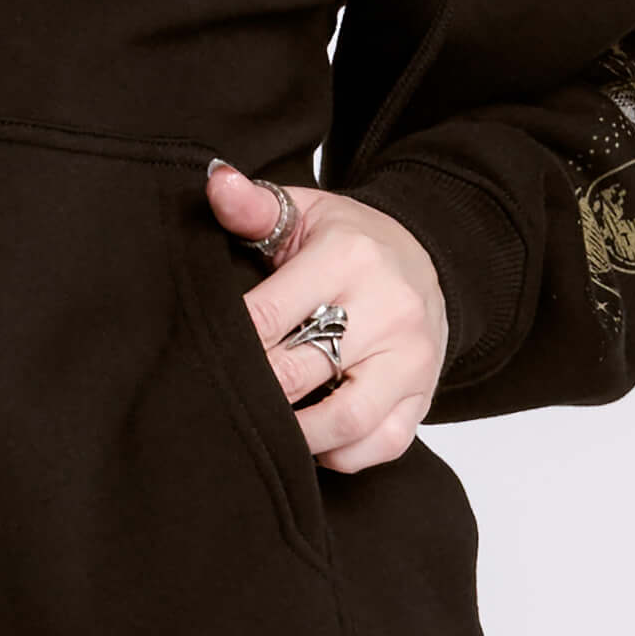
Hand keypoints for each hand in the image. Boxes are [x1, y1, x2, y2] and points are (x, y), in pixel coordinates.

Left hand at [204, 163, 445, 473]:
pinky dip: (341, 453)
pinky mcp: (425, 397)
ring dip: (296, 434)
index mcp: (350, 258)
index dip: (228, 342)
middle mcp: (388, 310)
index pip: (267, 316)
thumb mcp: (305, 211)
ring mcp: (411, 359)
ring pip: (344, 420)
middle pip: (299, 372)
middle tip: (224, 393)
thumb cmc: (353, 241)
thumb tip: (215, 182)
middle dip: (255, 390)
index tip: (204, 350)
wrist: (430, 256)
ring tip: (265, 424)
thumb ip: (254, 205)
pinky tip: (313, 437)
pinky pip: (382, 445)